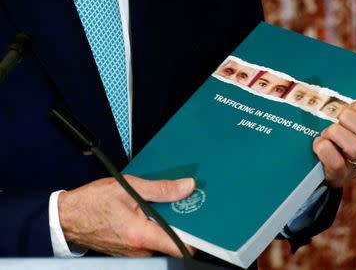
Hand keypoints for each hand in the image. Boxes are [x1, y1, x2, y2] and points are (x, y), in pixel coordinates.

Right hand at [59, 175, 195, 256]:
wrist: (68, 217)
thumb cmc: (92, 203)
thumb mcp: (128, 187)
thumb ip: (161, 189)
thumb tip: (186, 187)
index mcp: (142, 235)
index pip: (181, 247)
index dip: (196, 236)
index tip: (204, 223)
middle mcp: (140, 249)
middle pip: (173, 239)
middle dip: (181, 221)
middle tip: (183, 202)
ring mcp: (135, 251)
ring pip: (162, 238)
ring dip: (166, 221)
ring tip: (162, 202)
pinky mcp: (131, 248)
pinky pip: (151, 238)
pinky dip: (154, 224)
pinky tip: (149, 209)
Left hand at [313, 77, 355, 186]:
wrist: (319, 166)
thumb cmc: (340, 135)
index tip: (349, 106)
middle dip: (349, 120)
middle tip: (335, 118)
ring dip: (336, 134)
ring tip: (325, 133)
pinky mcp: (338, 177)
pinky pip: (337, 164)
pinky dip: (324, 149)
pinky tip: (318, 143)